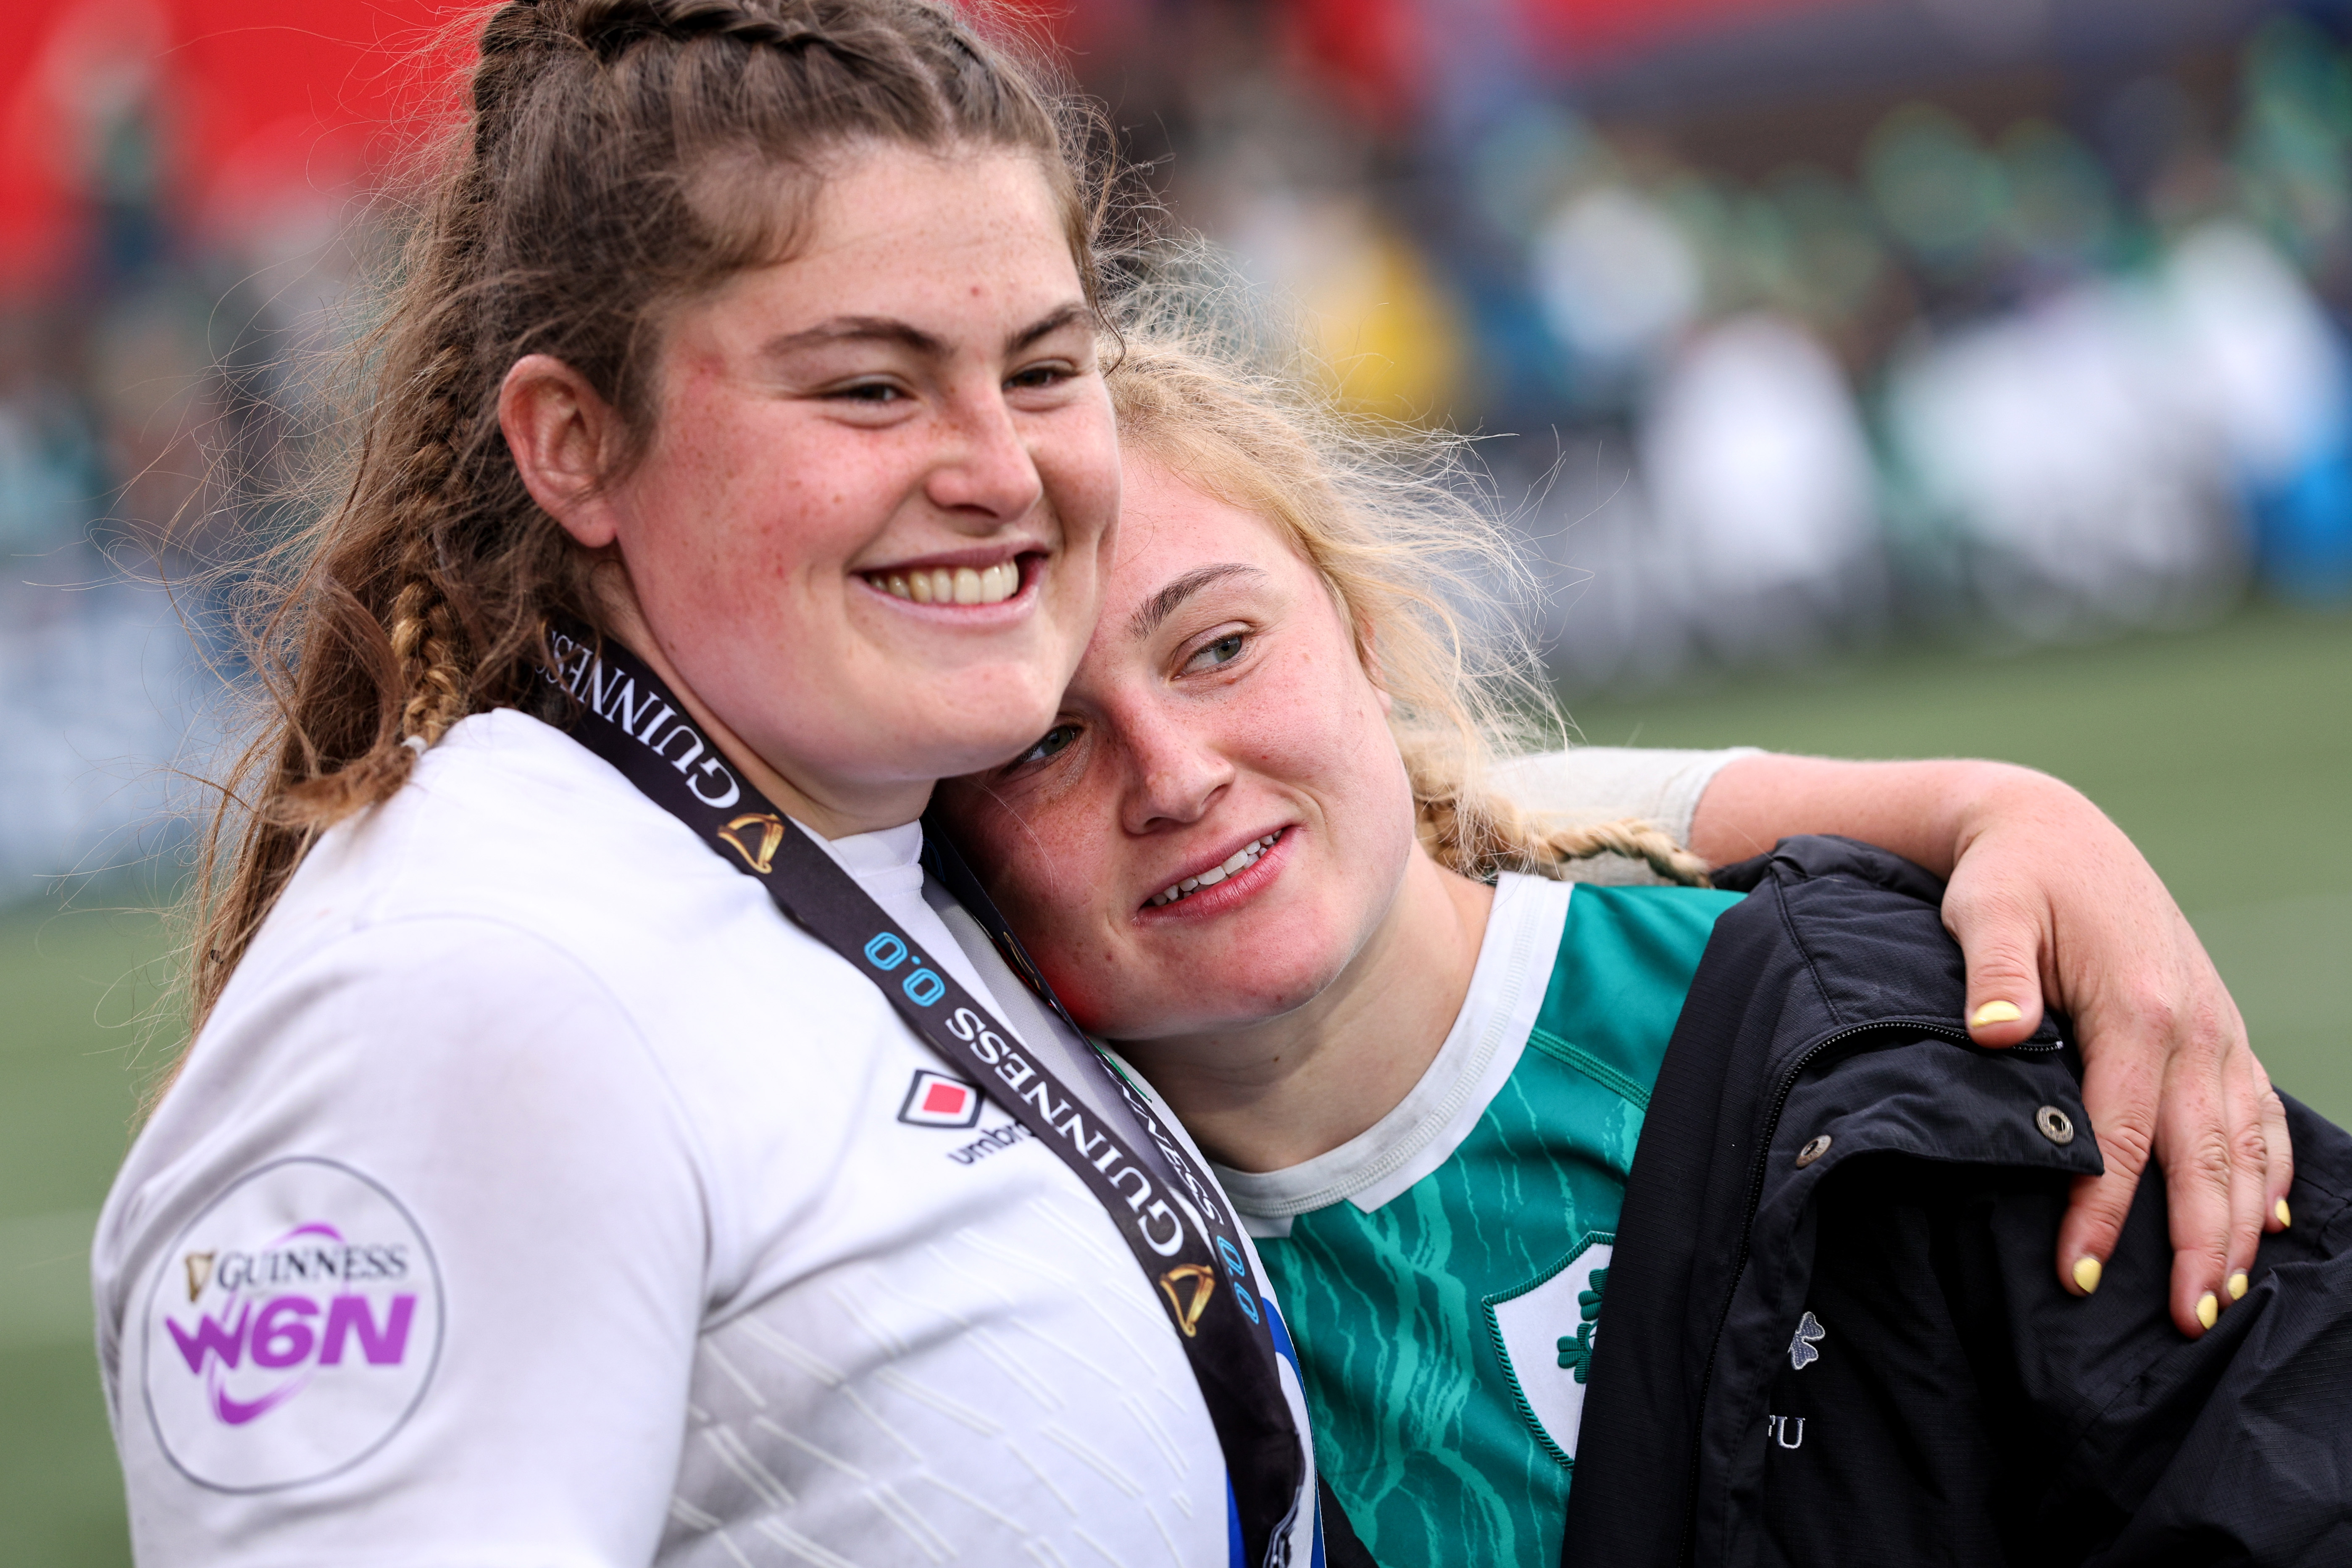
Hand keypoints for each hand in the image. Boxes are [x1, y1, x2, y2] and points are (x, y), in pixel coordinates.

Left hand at [1688, 753, 2291, 1337]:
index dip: (2103, 1210)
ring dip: (2242, 1222)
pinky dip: (2268, 1169)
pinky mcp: (2216, 1025)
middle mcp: (2192, 1024)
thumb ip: (1995, 971)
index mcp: (2138, 1008)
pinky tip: (2269, 1218)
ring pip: (2243, 1143)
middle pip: (2203, 1156)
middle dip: (2201, 1244)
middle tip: (2191, 1323)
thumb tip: (1995, 1030)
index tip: (2080, 1274)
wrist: (2052, 827)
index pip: (2123, 1134)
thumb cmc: (2011, 875)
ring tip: (2227, 1295)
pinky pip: (2256, 1109)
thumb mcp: (1988, 908)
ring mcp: (2215, 1026)